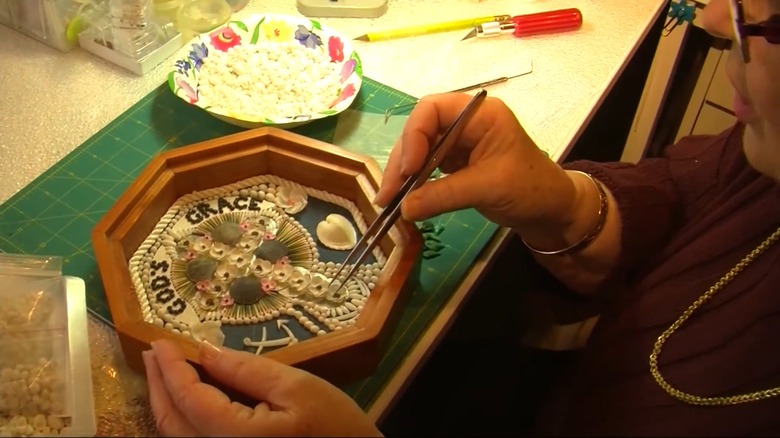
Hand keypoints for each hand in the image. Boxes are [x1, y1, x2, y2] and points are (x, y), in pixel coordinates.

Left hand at [143, 339, 382, 436]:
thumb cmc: (335, 426)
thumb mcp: (297, 388)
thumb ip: (247, 370)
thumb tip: (205, 352)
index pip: (189, 398)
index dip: (172, 367)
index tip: (160, 342)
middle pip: (172, 423)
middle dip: (159, 385)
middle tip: (153, 353)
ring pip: (178, 437)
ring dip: (166, 402)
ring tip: (163, 371)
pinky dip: (183, 420)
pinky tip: (186, 399)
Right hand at [375, 93, 576, 231]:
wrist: (551, 211)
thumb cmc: (530, 188)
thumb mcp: (488, 188)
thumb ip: (444, 195)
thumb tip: (403, 209)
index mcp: (480, 114)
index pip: (433, 109)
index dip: (414, 135)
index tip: (409, 169)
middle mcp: (465, 123)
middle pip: (420, 131)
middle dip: (402, 161)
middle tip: (388, 193)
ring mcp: (458, 143)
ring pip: (418, 150)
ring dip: (402, 175)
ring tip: (387, 202)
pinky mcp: (454, 163)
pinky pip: (425, 169)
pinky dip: (412, 184)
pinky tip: (401, 201)